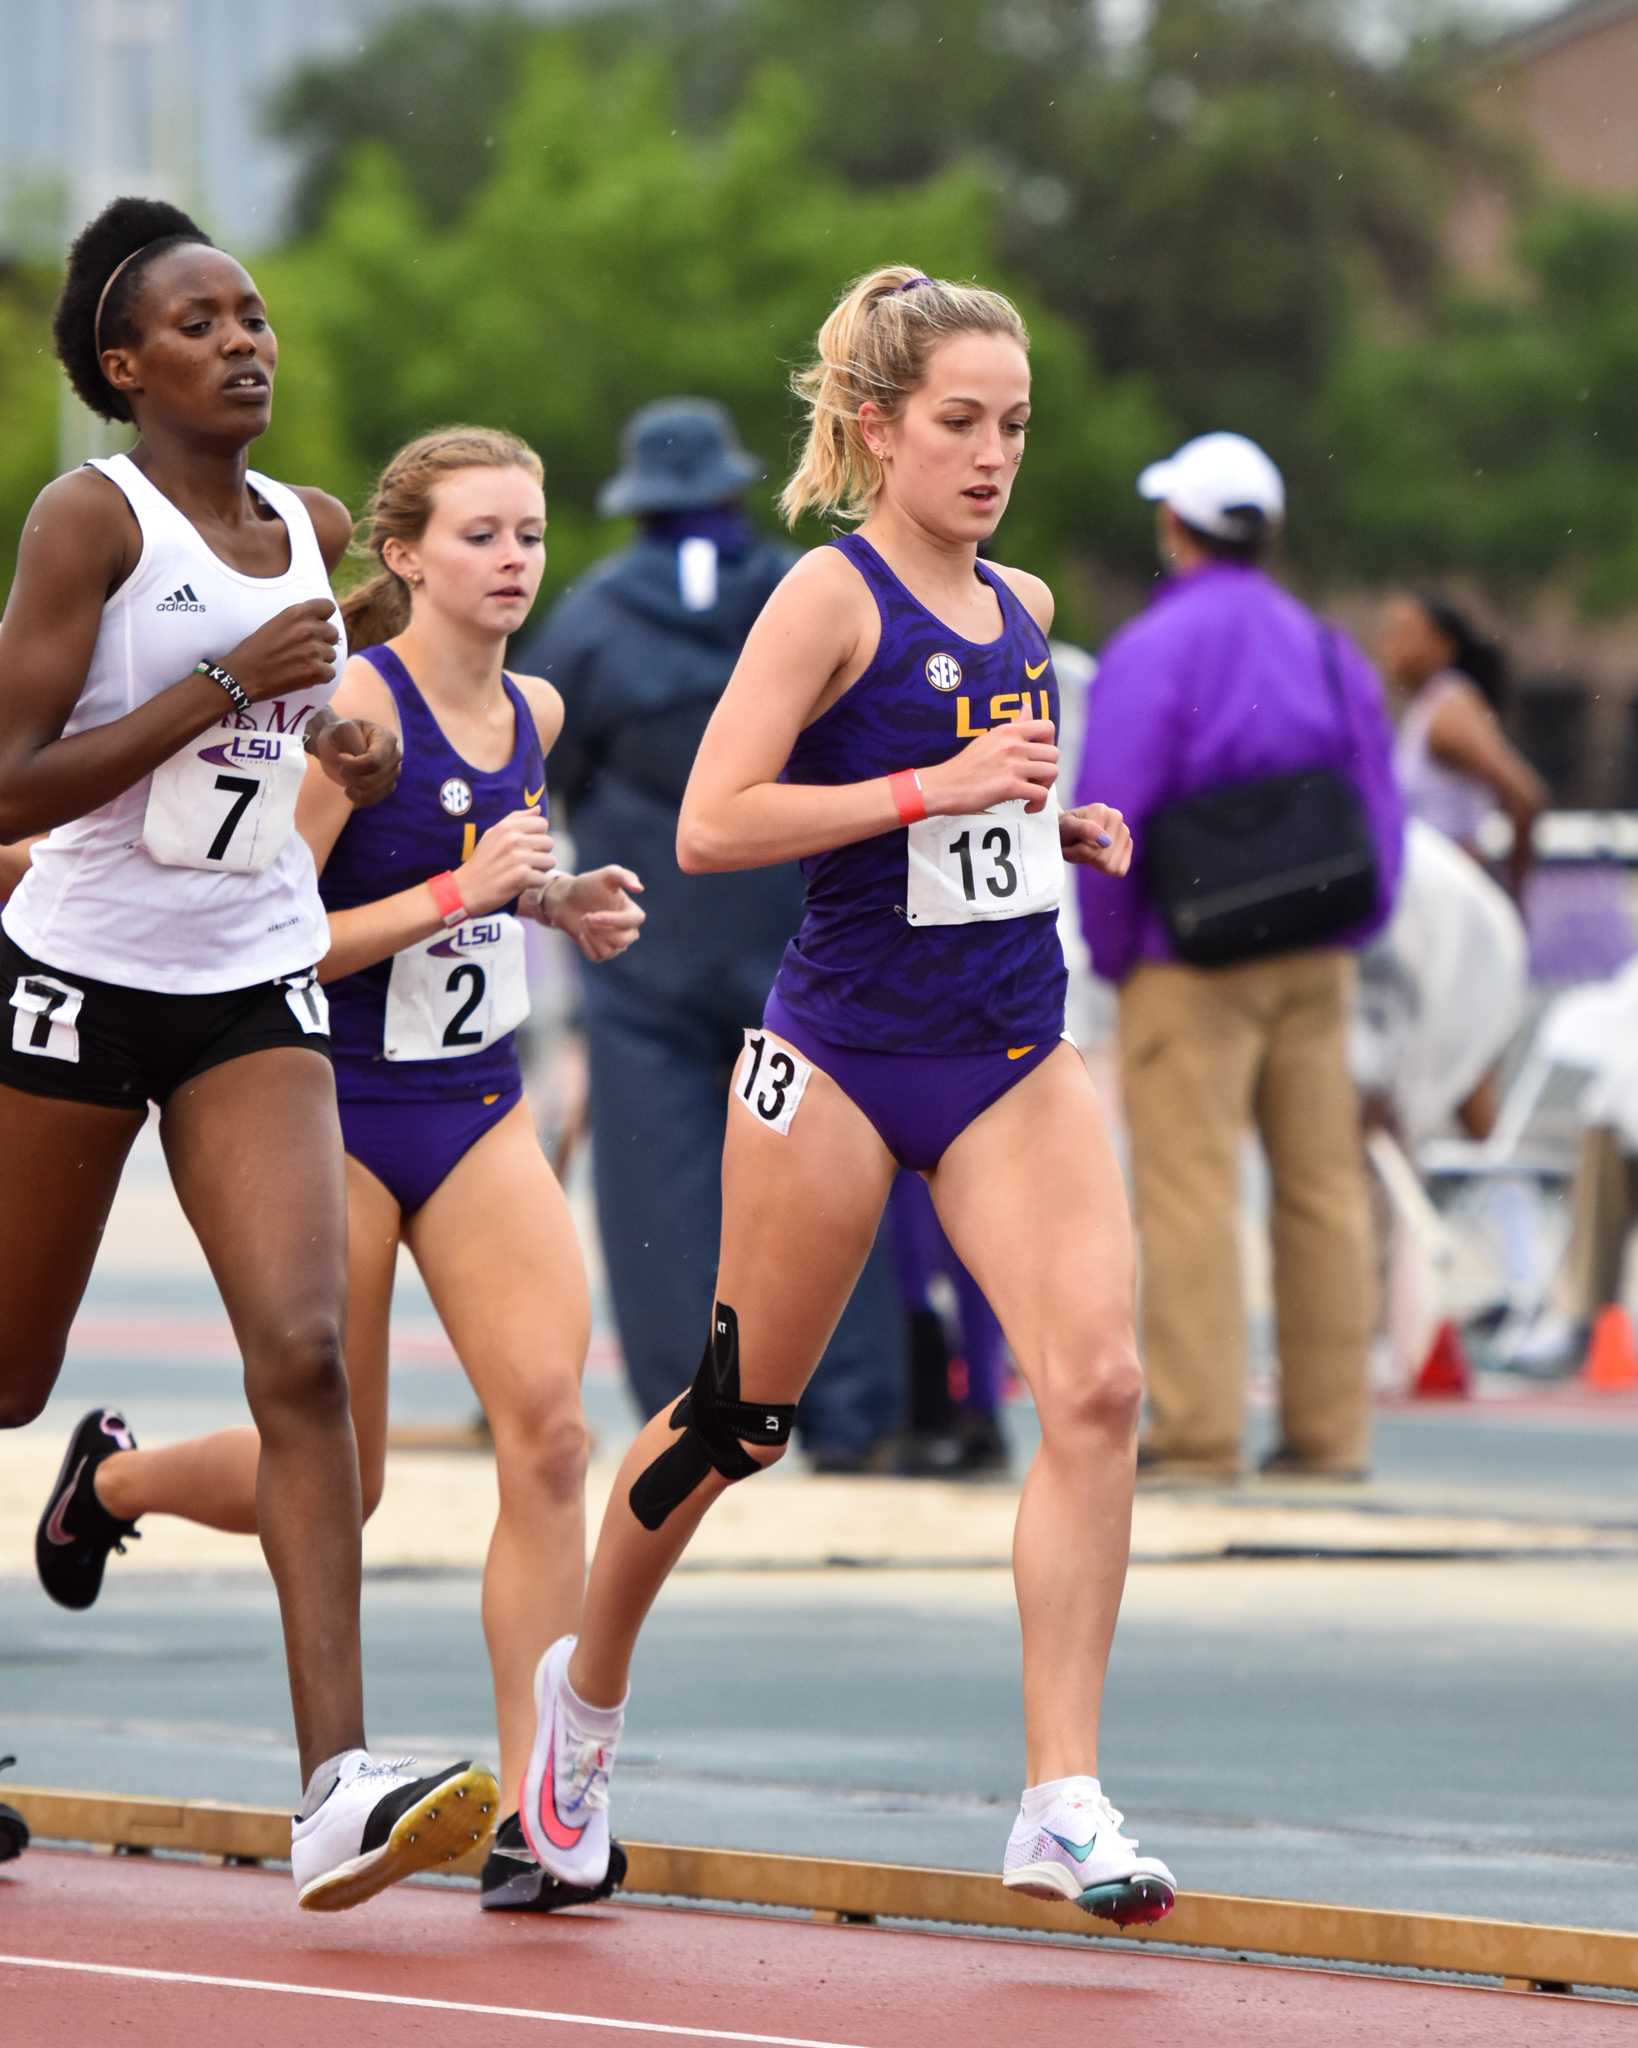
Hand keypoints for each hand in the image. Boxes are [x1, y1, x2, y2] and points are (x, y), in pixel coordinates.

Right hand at [224, 599, 340, 701]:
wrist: (242, 675)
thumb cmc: (255, 650)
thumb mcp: (276, 623)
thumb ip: (299, 621)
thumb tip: (322, 624)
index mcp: (296, 613)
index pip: (328, 607)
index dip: (324, 618)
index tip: (316, 626)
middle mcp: (307, 628)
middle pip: (333, 633)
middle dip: (323, 642)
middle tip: (304, 650)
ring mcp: (313, 650)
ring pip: (332, 654)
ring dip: (320, 661)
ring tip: (299, 664)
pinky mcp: (315, 671)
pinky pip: (330, 673)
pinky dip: (319, 677)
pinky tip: (303, 676)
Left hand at [310, 715, 400, 807]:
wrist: (336, 746)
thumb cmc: (339, 735)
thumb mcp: (342, 730)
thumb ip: (352, 741)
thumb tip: (361, 757)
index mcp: (387, 738)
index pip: (375, 760)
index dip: (355, 764)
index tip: (340, 757)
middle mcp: (395, 756)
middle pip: (375, 778)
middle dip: (351, 775)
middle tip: (341, 767)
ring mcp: (392, 773)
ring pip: (374, 791)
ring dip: (353, 786)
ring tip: (345, 776)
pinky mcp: (386, 787)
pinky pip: (374, 800)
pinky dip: (358, 798)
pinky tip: (349, 789)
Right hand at [459, 809, 556, 915]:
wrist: (465, 889)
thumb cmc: (482, 862)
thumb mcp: (493, 834)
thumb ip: (516, 819)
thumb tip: (538, 808)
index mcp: (507, 827)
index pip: (541, 823)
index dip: (537, 836)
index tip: (526, 846)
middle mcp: (513, 839)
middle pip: (548, 842)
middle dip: (541, 854)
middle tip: (525, 862)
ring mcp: (518, 857)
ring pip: (550, 861)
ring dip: (540, 870)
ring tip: (524, 872)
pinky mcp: (521, 876)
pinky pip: (543, 878)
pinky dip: (535, 883)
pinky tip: (522, 884)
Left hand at [526, 865, 644, 961]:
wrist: (567, 899)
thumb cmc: (588, 885)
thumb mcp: (606, 875)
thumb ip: (624, 876)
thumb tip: (640, 889)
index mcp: (632, 913)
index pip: (634, 921)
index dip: (614, 920)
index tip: (592, 915)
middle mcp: (628, 931)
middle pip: (623, 940)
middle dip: (600, 930)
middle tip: (585, 917)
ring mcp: (615, 944)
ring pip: (609, 950)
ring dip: (591, 936)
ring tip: (582, 922)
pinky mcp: (601, 953)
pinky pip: (597, 957)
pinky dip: (586, 945)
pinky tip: (580, 933)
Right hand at [919, 717, 1056, 816]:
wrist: (944, 786)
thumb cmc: (965, 766)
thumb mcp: (990, 738)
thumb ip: (1013, 725)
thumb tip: (1027, 707)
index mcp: (1008, 731)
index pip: (1047, 726)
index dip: (1050, 743)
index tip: (1039, 756)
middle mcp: (1013, 745)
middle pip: (1054, 753)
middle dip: (1048, 769)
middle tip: (1035, 780)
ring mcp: (1012, 765)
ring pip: (1052, 772)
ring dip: (1045, 786)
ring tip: (1031, 792)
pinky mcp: (1010, 787)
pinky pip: (1041, 794)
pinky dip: (1039, 804)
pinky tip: (1027, 806)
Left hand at [1060, 802, 1130, 874]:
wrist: (1065, 832)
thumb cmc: (1063, 830)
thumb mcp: (1065, 828)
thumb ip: (1084, 829)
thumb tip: (1107, 841)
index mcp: (1101, 811)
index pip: (1089, 849)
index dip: (1075, 852)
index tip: (1069, 843)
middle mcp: (1117, 818)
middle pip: (1102, 857)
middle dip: (1084, 857)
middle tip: (1074, 847)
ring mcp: (1124, 832)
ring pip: (1110, 865)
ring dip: (1093, 862)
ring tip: (1084, 850)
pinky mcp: (1128, 847)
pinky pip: (1119, 869)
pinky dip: (1105, 868)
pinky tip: (1097, 855)